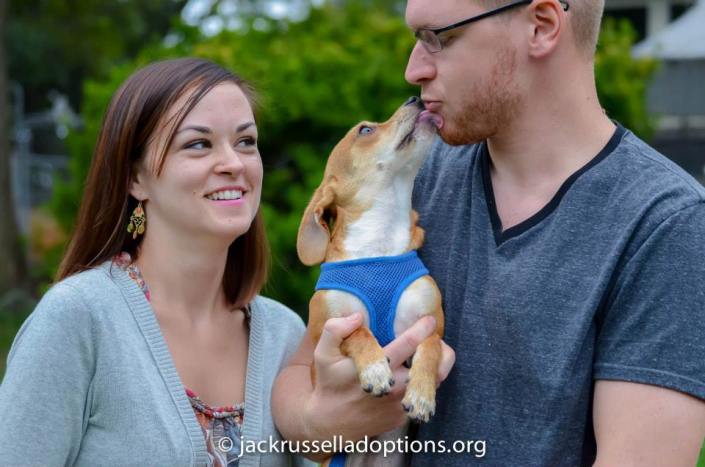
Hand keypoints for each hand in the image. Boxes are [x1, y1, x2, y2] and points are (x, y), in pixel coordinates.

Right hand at [302, 313, 454, 442]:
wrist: (330, 424)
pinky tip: (414, 374)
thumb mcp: (323, 354)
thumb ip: (336, 330)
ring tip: (427, 353)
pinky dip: (423, 382)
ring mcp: (401, 404)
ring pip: (434, 381)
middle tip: (435, 337)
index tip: (429, 319)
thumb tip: (358, 316)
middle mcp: (395, 386)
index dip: (423, 329)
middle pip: (432, 365)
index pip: (409, 344)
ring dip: (434, 365)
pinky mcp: (403, 416)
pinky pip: (422, 397)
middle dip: (438, 347)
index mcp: (380, 368)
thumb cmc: (329, 384)